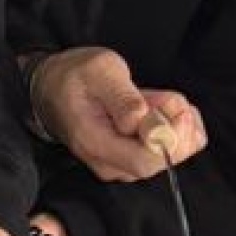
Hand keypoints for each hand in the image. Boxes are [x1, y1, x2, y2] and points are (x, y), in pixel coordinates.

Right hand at [31, 47, 206, 182]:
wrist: (55, 89)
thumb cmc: (76, 78)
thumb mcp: (100, 71)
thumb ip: (122, 98)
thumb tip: (141, 122)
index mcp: (96, 143)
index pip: (145, 162)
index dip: (170, 138)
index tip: (175, 108)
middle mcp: (110, 163)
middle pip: (162, 161)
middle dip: (177, 127)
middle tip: (166, 96)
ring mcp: (122, 164)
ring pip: (171, 155)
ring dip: (177, 124)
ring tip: (158, 98)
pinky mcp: (133, 159)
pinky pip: (172, 151)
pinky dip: (180, 129)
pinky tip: (167, 109)